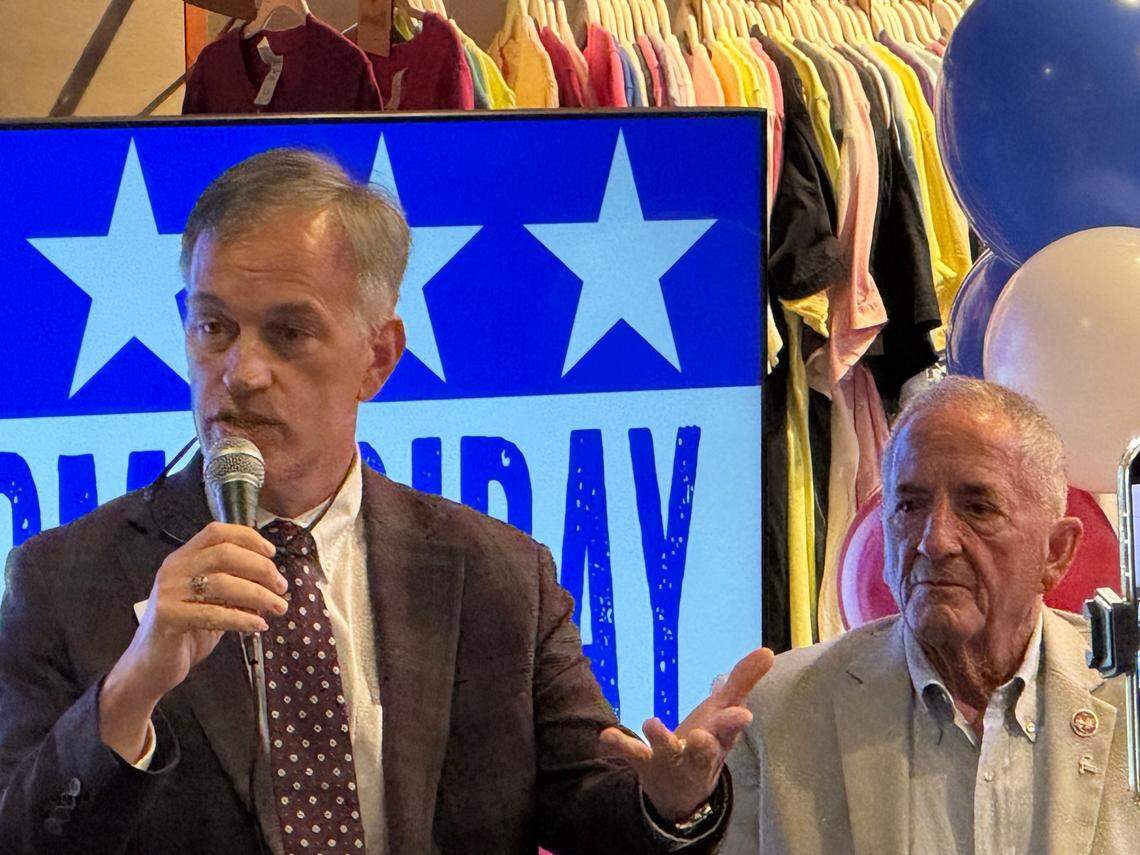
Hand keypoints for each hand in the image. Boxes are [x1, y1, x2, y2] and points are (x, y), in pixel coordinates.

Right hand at [99, 522, 286, 760]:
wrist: (151, 666)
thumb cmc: (187, 630)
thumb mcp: (212, 601)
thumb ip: (234, 585)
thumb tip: (273, 579)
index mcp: (183, 558)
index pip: (216, 532)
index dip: (248, 538)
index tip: (272, 554)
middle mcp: (173, 569)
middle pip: (225, 553)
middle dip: (260, 568)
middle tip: (282, 586)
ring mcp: (168, 592)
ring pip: (223, 583)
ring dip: (259, 594)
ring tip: (279, 607)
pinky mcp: (168, 617)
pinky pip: (213, 613)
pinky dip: (242, 618)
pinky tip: (259, 625)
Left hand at [599, 647, 773, 822]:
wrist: (681, 792)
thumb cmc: (708, 743)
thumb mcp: (726, 713)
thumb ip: (744, 680)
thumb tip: (768, 650)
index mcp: (720, 740)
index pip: (729, 731)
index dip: (733, 723)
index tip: (741, 715)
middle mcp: (697, 754)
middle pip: (703, 751)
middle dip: (703, 745)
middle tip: (700, 736)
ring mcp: (670, 760)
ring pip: (667, 752)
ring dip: (661, 739)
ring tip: (651, 723)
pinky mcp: (645, 764)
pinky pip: (631, 754)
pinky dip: (620, 745)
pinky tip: (606, 737)